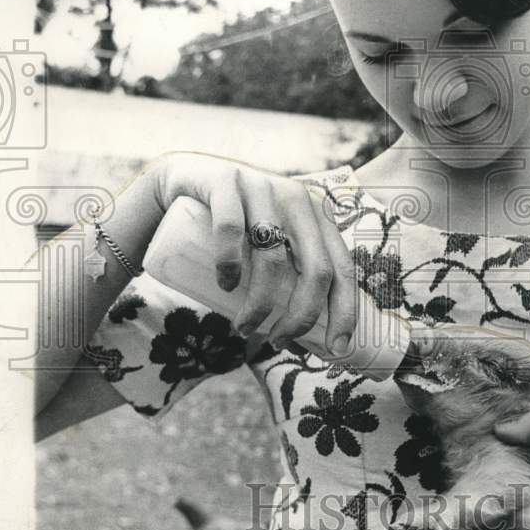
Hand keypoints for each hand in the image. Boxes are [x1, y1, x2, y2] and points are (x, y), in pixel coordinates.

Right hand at [153, 152, 356, 352]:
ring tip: (245, 328)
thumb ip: (287, 280)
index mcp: (318, 217)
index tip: (336, 349)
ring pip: (273, 258)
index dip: (346, 311)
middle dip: (302, 317)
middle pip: (316, 269)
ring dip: (261, 305)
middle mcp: (297, 199)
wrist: (183, 181)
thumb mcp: (269, 248)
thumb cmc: (233, 229)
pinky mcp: (225, 181)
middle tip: (279, 340)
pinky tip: (226, 285)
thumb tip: (298, 342)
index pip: (344, 268)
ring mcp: (262, 186)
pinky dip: (229, 264)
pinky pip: (231, 228)